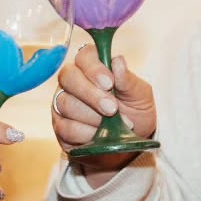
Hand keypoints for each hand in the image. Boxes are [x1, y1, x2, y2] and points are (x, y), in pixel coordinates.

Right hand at [50, 45, 156, 184]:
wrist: (128, 144)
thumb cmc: (134, 112)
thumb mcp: (140, 96)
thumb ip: (128, 80)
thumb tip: (118, 62)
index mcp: (93, 66)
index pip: (84, 56)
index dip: (94, 68)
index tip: (109, 83)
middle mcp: (73, 81)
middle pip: (68, 77)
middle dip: (90, 94)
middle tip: (112, 108)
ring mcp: (63, 103)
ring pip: (66, 103)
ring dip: (92, 116)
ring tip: (112, 125)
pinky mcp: (60, 126)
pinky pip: (66, 127)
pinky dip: (85, 133)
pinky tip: (99, 136)